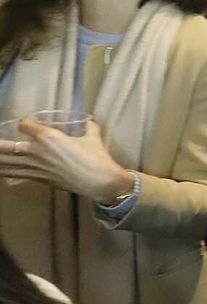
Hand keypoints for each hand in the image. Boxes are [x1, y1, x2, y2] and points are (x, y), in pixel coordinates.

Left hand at [0, 119, 132, 202]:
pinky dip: (6, 172)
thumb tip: (90, 122)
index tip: (26, 123)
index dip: (24, 123)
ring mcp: (37, 167)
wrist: (100, 182)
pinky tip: (0, 171)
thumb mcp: (93, 140)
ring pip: (8, 162)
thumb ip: (89, 128)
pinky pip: (17, 175)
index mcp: (49, 137)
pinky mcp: (40, 179)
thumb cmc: (97, 159)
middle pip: (7, 146)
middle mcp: (37, 151)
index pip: (25, 125)